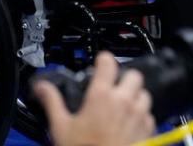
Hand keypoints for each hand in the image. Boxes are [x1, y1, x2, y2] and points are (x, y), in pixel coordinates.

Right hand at [34, 52, 154, 145]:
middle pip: (133, 74)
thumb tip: (42, 87)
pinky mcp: (149, 130)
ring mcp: (139, 115)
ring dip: (135, 97)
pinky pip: (150, 115)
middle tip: (113, 89)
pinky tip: (131, 125)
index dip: (103, 60)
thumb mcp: (61, 127)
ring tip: (123, 107)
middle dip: (124, 79)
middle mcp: (124, 101)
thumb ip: (52, 101)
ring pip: (144, 94)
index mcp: (102, 95)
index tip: (99, 65)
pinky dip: (142, 116)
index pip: (108, 62)